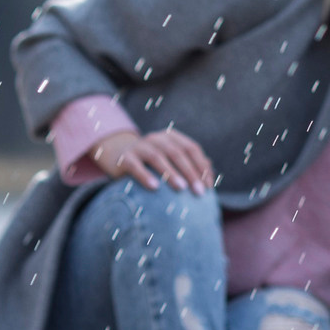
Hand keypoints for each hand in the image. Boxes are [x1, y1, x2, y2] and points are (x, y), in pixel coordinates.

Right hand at [86, 127, 215, 194]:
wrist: (118, 157)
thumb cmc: (152, 165)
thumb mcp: (172, 162)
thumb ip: (191, 166)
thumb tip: (211, 179)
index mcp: (172, 137)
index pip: (191, 149)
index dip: (202, 167)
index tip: (208, 187)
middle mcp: (156, 138)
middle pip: (177, 153)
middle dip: (190, 172)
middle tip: (199, 192)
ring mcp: (139, 146)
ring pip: (157, 156)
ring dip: (171, 173)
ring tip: (182, 188)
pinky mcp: (124, 158)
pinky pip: (135, 166)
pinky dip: (145, 175)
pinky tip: (155, 187)